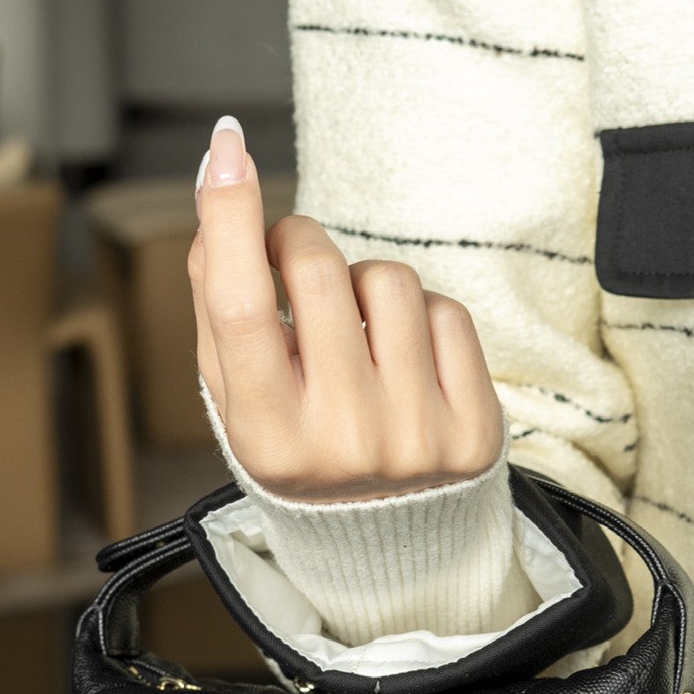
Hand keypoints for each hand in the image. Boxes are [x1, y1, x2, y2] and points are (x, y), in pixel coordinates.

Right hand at [189, 115, 504, 500]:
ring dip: (365, 282)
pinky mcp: (474, 429)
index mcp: (269, 438)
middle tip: (294, 265)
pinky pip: (446, 312)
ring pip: (389, 280)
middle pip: (319, 274)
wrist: (389, 544)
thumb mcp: (240, 397)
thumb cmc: (302, 450)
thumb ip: (218, 304)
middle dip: (300, 244)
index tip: (225, 149)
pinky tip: (404, 357)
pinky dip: (420, 318)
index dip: (229, 218)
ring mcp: (416, 437)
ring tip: (357, 329)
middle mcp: (343, 442)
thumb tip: (219, 187)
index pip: (241, 308)